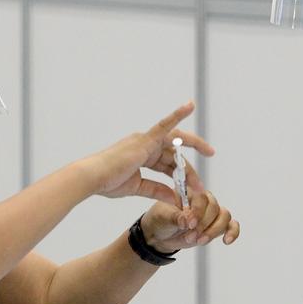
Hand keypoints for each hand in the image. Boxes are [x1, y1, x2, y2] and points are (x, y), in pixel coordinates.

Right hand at [79, 102, 211, 202]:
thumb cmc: (108, 182)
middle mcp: (145, 145)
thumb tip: (174, 198)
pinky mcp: (145, 139)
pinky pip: (164, 125)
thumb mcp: (137, 187)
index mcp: (142, 155)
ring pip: (176, 145)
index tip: (191, 190)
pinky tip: (190, 105)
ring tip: (209, 155)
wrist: (93, 178)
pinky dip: (177, 114)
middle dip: (188, 171)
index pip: (166, 165)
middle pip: (173, 157)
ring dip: (192, 152)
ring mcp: (145, 140)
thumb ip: (156, 190)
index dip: (179, 177)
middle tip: (201, 186)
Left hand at [140, 191, 239, 252]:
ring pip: (224, 216)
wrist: (159, 235)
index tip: (190, 224)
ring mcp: (210, 213)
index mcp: (189, 191)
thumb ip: (176, 217)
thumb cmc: (160, 220)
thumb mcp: (162, 217)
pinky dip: (232, 232)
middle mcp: (203, 200)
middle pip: (215, 208)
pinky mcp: (215, 225)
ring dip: (213, 231)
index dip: (199, 211)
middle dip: (203, 225)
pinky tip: (226, 241)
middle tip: (190, 236)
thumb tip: (188, 220)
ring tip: (199, 241)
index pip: (202, 197)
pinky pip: (231, 225)